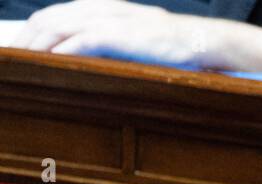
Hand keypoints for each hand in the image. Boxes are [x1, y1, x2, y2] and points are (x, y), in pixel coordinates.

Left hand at [14, 0, 261, 72]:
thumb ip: (114, 43)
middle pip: (50, 18)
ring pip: (59, 26)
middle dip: (26, 37)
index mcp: (104, 8)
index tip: (20, 46)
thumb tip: (93, 61)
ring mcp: (111, 20)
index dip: (34, 28)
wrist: (206, 42)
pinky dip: (61, 49)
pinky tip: (48, 59)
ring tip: (21, 60)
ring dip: (36, 44)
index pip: (57, 13)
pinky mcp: (121, 35)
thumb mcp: (139, 39)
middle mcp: (102, 8)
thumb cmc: (177, 48)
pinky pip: (81, 39)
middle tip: (11, 56)